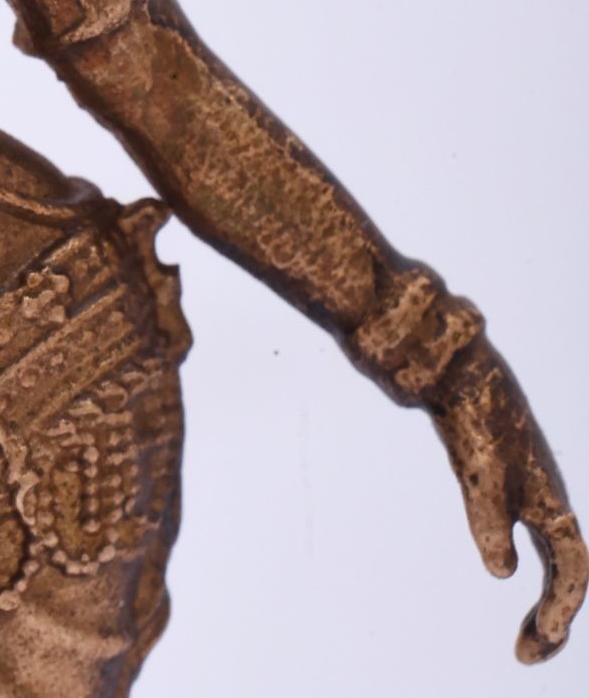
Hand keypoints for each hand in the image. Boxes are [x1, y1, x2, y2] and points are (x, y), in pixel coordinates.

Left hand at [433, 338, 586, 663]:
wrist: (452, 369)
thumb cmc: (470, 417)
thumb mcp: (480, 472)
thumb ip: (491, 520)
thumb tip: (503, 572)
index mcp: (551, 499)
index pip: (573, 569)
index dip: (560, 608)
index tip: (533, 644)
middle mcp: (547, 499)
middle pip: (568, 571)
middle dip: (555, 618)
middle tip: (525, 657)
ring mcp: (530, 490)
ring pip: (552, 557)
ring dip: (544, 601)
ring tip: (524, 640)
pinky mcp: (507, 480)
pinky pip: (532, 536)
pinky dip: (527, 564)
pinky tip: (506, 570)